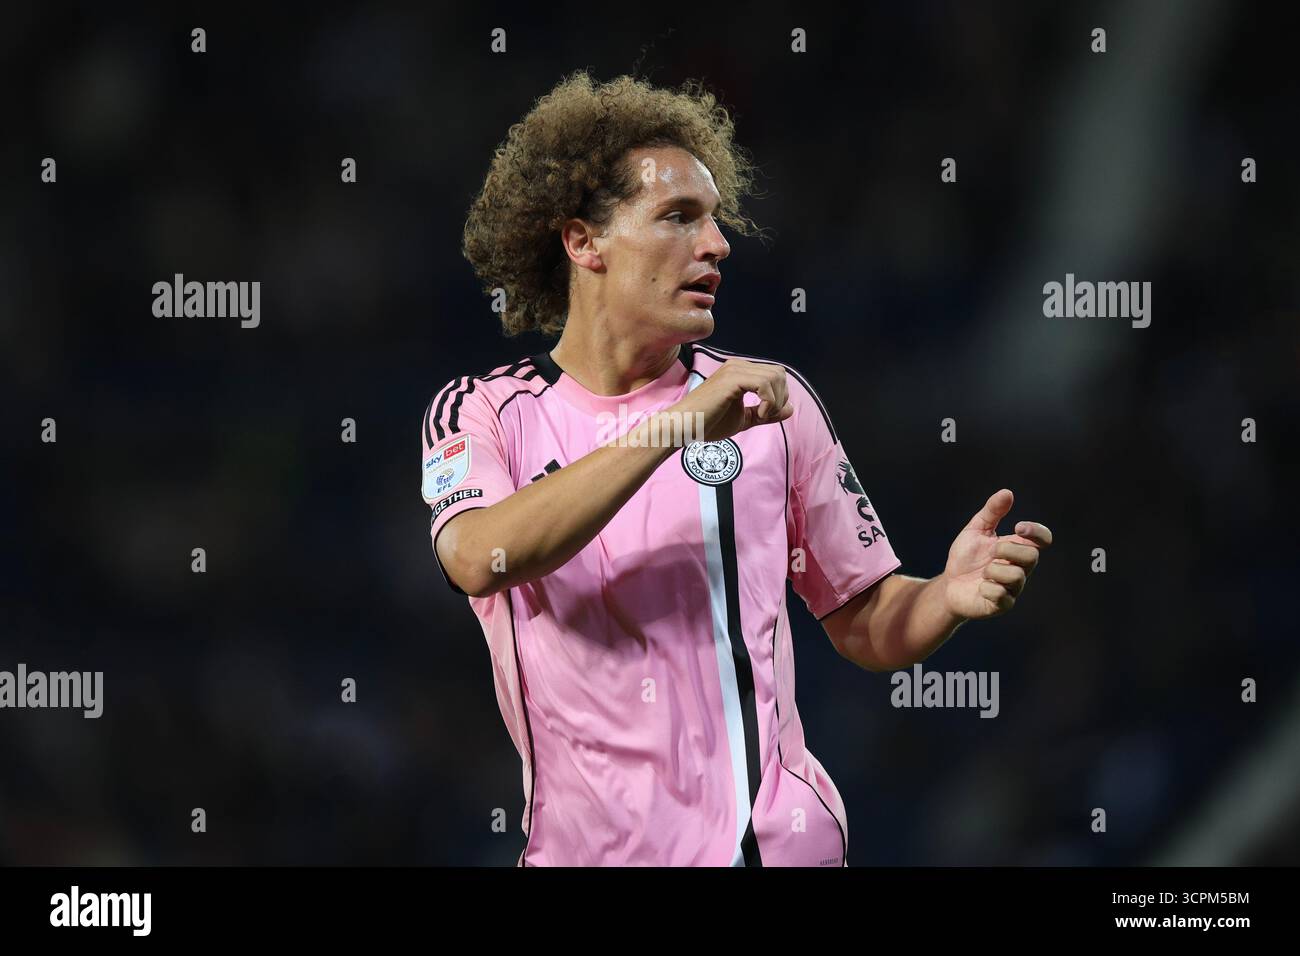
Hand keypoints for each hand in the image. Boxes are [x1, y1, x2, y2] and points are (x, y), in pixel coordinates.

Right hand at [669, 358, 793, 441]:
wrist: (684, 426)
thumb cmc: (708, 423)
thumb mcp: (744, 418)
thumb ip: (766, 413)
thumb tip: (791, 408)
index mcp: (740, 372)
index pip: (775, 374)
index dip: (779, 396)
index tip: (765, 415)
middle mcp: (738, 366)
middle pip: (779, 373)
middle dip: (780, 397)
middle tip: (765, 415)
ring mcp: (734, 370)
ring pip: (775, 377)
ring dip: (774, 400)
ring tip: (760, 415)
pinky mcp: (731, 379)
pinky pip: (764, 384)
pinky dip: (768, 402)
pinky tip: (757, 414)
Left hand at [939, 489, 1051, 620]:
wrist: (948, 585)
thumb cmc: (966, 558)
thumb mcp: (976, 530)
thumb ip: (991, 512)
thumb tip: (1007, 493)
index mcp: (1017, 549)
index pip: (1043, 539)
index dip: (1037, 532)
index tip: (1019, 527)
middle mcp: (1020, 568)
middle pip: (1032, 557)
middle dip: (1008, 550)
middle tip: (991, 552)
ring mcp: (1013, 588)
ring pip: (1017, 577)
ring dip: (993, 571)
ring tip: (982, 573)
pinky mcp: (1002, 605)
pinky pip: (1002, 596)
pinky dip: (987, 588)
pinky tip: (979, 587)